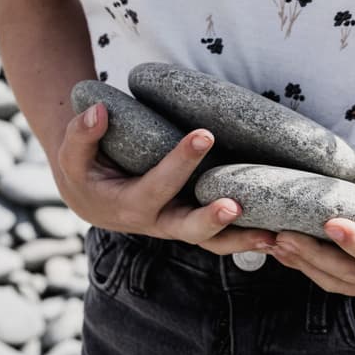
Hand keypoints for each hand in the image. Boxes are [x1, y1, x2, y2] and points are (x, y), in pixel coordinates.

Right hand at [53, 103, 276, 254]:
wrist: (93, 197)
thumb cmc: (86, 170)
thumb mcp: (72, 155)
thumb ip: (81, 135)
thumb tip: (99, 112)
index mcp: (129, 205)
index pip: (157, 184)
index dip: (179, 161)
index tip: (203, 134)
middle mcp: (159, 223)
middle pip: (188, 230)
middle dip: (212, 219)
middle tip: (235, 205)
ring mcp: (180, 227)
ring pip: (213, 242)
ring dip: (243, 240)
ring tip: (276, 235)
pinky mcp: (196, 224)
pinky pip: (224, 237)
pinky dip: (250, 239)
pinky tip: (282, 233)